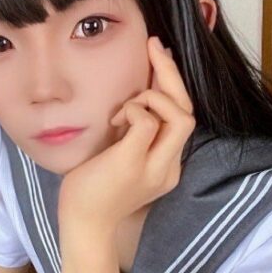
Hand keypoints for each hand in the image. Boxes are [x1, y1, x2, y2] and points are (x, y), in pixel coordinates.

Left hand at [58, 36, 194, 231]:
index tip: (157, 57)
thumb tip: (135, 93)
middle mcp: (169, 166)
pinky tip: (115, 119)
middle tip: (153, 46)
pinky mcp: (133, 164)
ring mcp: (154, 167)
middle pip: (188, 111)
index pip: (183, 116)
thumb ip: (134, 132)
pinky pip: (147, 122)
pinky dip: (133, 110)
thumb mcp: (120, 154)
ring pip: (181, 116)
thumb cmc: (94, 190)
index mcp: (168, 164)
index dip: (173, 84)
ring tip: (123, 108)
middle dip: (171, 73)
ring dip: (152, 97)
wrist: (82, 227)